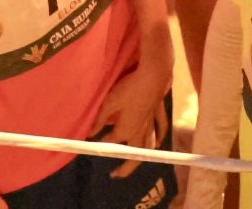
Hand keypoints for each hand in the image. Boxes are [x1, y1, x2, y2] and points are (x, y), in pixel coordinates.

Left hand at [94, 57, 168, 176]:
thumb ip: (99, 120)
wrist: (152, 76)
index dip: (102, 143)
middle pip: (134, 155)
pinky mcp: (158, 113)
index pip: (112, 141)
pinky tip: (157, 143)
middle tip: (116, 174)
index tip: (94, 143)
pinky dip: (159, 138)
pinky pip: (161, 130)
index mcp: (126, 130)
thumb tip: (90, 134)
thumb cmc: (128, 88)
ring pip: (148, 146)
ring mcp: (151, 123)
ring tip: (134, 163)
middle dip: (125, 167)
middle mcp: (140, 131)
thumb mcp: (109, 103)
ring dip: (141, 157)